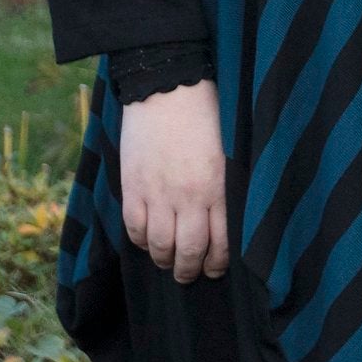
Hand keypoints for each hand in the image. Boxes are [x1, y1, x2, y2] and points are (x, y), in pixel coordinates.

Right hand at [119, 82, 229, 281]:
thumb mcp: (227, 151)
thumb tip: (223, 218)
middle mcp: (188, 197)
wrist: (167, 86)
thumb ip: (225, 186)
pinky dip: (140, 240)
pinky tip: (146, 240)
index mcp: (218, 188)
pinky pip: (134, 227)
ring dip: (164, 260)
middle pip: (190, 251)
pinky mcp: (133, 186)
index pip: (221, 242)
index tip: (215, 269)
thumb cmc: (205, 113)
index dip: (217, 263)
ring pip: (160, 245)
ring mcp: (158, 193)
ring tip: (167, 263)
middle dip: (190, 271)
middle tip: (189, 276)